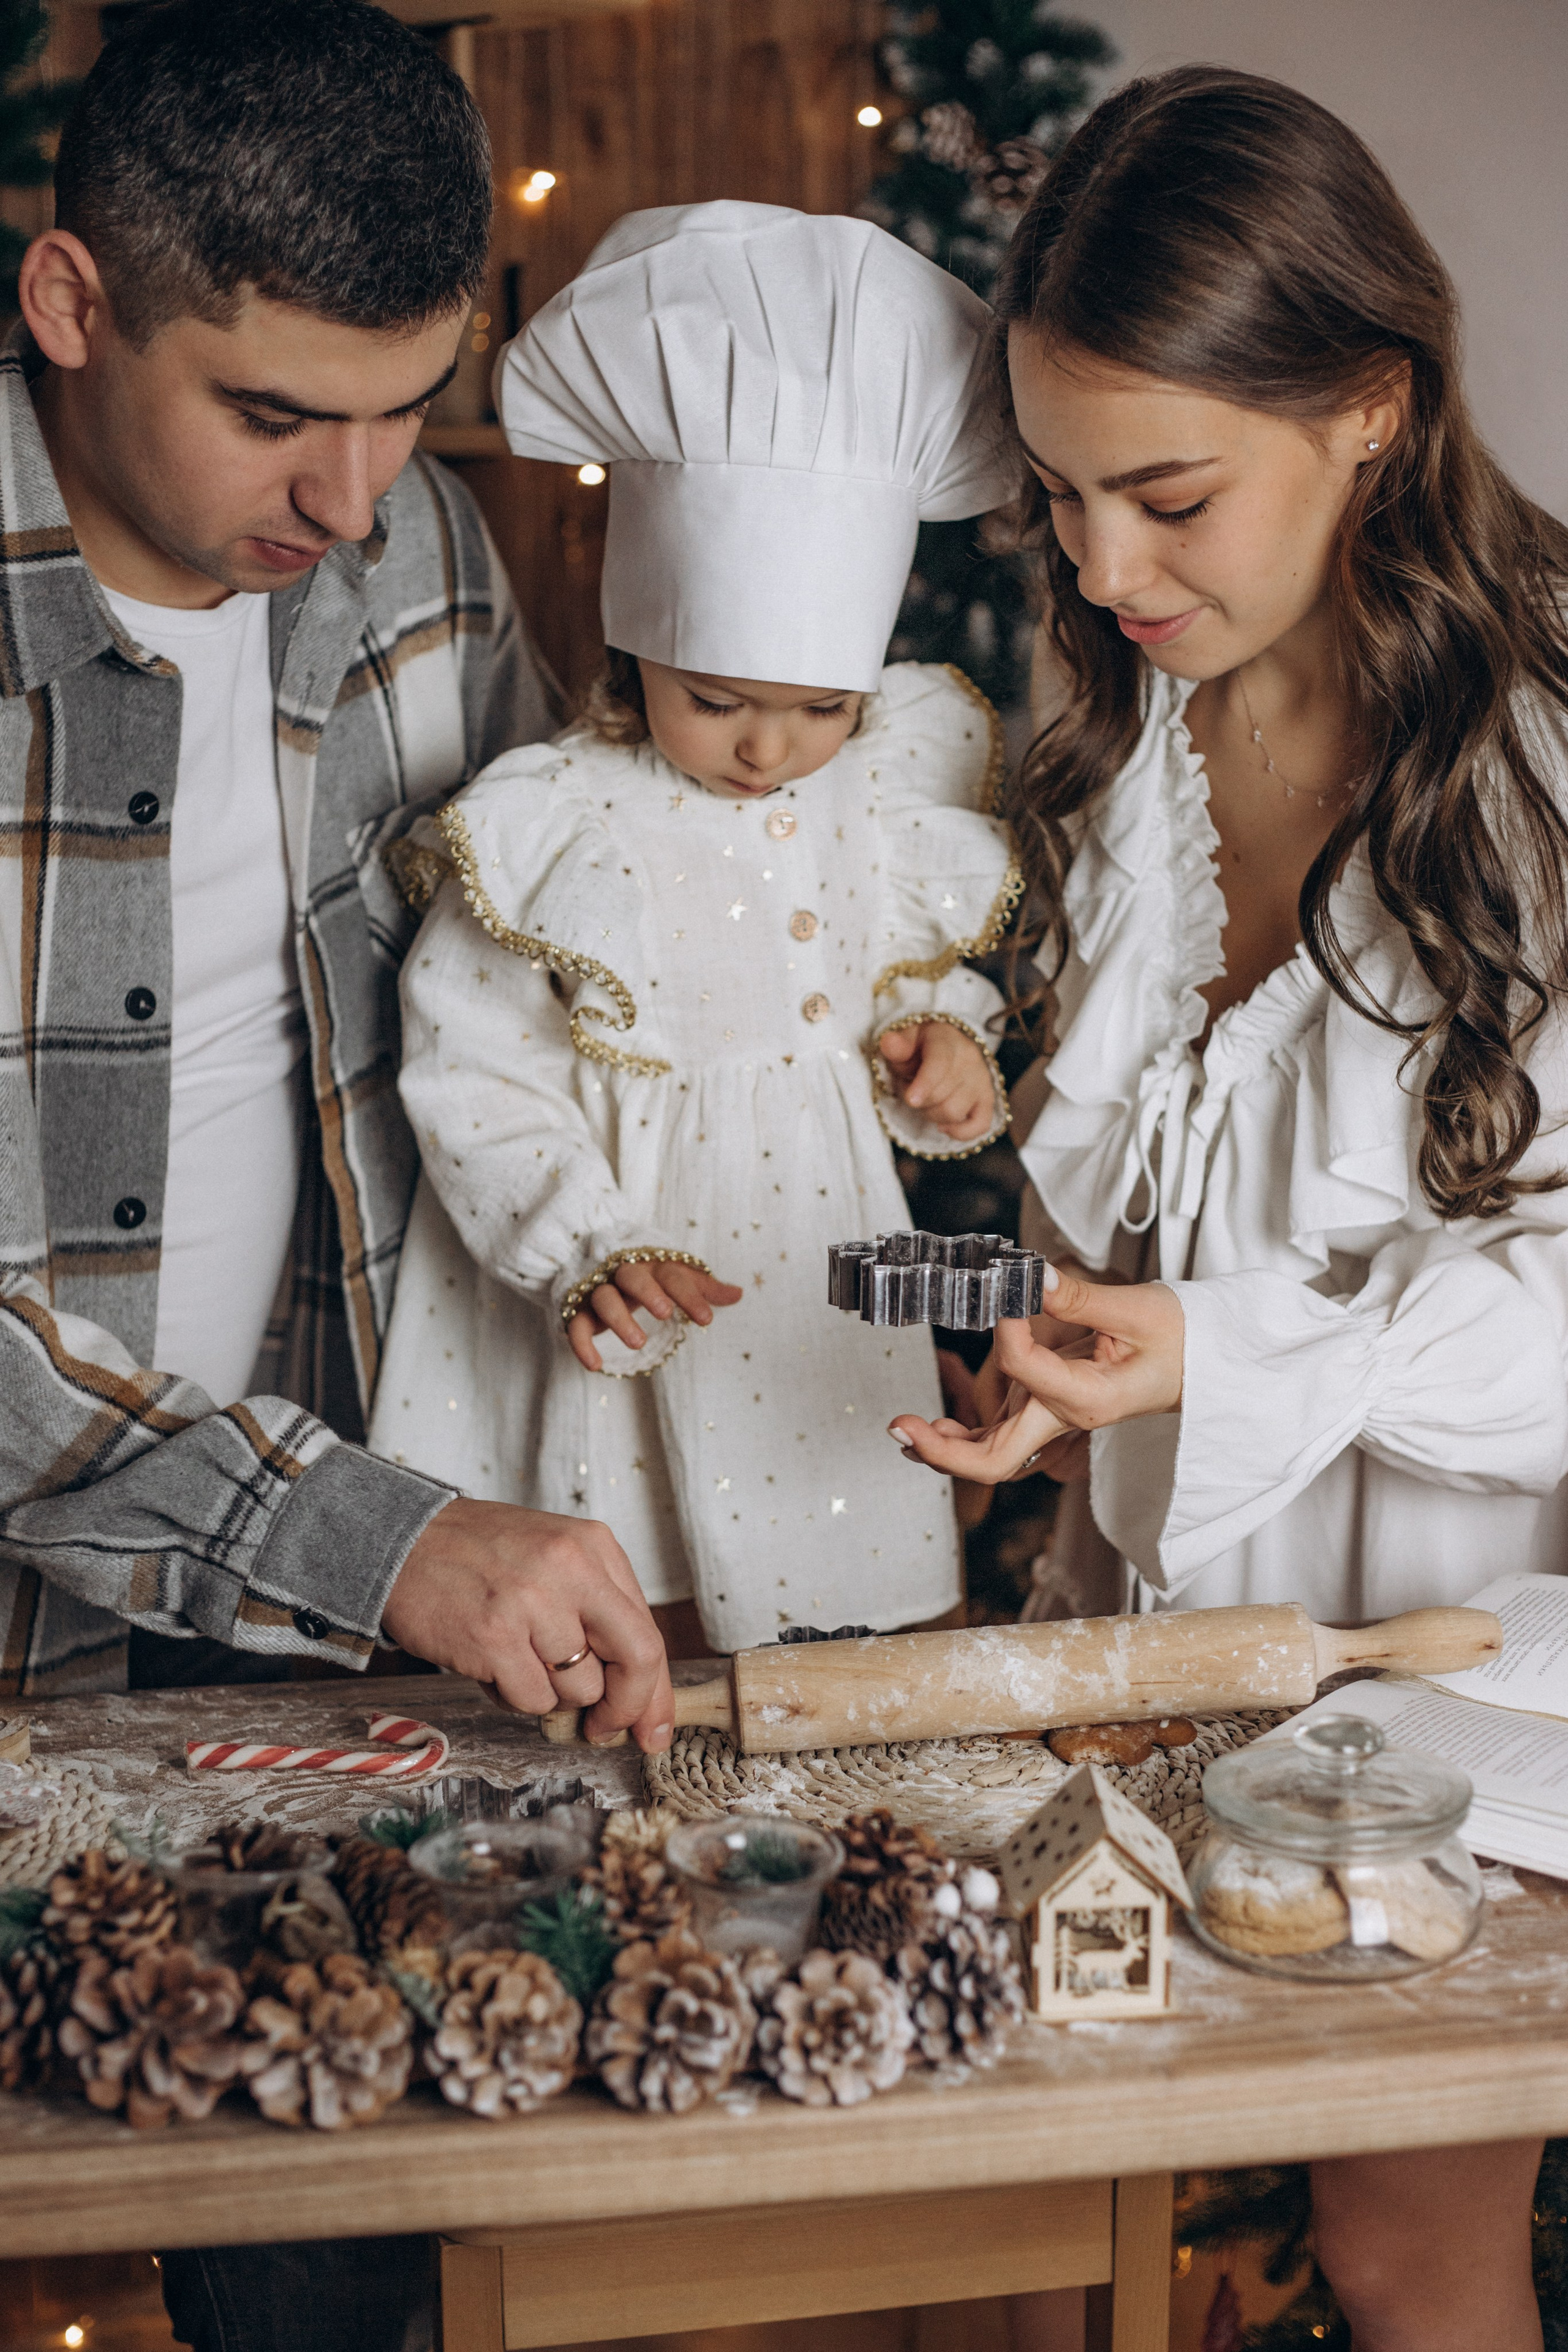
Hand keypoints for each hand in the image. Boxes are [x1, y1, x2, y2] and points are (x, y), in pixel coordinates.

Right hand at [381, 1496, 675, 1749]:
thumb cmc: (483, 1558)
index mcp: (594, 1548)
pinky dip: (514, 1696)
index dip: (655, 1693)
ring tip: (518, 1658)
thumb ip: (600, 1616)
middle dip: (624, 1708)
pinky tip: (493, 1664)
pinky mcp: (493, 1637)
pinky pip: (529, 1700)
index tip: (652, 1730)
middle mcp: (571, 1569)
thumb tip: (639, 1697)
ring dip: (551, 1694)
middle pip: (635, 1661)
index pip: (649, 1633)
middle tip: (602, 1726)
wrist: (404, 1541)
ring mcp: (532, 1602)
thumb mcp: (556, 1561)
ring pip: (578, 1689)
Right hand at [567, 1259, 744, 1372]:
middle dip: (648, 1292)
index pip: (671, 1275)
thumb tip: (739, 1293)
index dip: (689, 1296)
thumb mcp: (677, 1280)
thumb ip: (703, 1289)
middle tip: (665, 1314)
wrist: (596, 1266)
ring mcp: (598, 1291)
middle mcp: (623, 1274)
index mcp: (651, 1266)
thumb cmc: (648, 1278)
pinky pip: (575, 1324)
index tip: (707, 1320)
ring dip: (619, 1319)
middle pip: (632, 1276)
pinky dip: (582, 1344)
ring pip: (604, 1298)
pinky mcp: (578, 1310)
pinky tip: (595, 1365)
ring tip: (639, 1343)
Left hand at [879, 1022, 995, 1141]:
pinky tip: (944, 1125)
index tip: (911, 1100)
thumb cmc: (919, 1046)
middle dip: (916, 1100)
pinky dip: (959, 1132)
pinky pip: (980, 1125)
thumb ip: (897, 1044)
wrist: (947, 1045)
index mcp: (947, 1041)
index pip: (940, 1064)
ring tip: (926, 1100)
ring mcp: (981, 1081)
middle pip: (940, 1096)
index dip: (925, 1084)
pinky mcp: (987, 1099)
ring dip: (931, 1114)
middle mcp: (969, 1060)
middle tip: (910, 1089)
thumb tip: (889, 1042)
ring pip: (953, 1113)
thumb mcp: (904, 1040)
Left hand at [889, 1269, 1184, 1485]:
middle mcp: (1065, 1419)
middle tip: (900, 1425)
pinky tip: (938, 1422)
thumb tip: (1031, 1276)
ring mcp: (1054, 1421)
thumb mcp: (1138, 1309)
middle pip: (995, 1459)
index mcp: (1088, 1398)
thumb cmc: (1180, 1339)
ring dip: (946, 1449)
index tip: (1007, 1291)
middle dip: (942, 1451)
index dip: (1006, 1327)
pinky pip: (1000, 1435)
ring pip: (991, 1455)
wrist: (1203, 1362)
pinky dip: (964, 1435)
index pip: (1025, 1368)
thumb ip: (1079, 1297)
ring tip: (906, 1428)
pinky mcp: (1048, 1411)